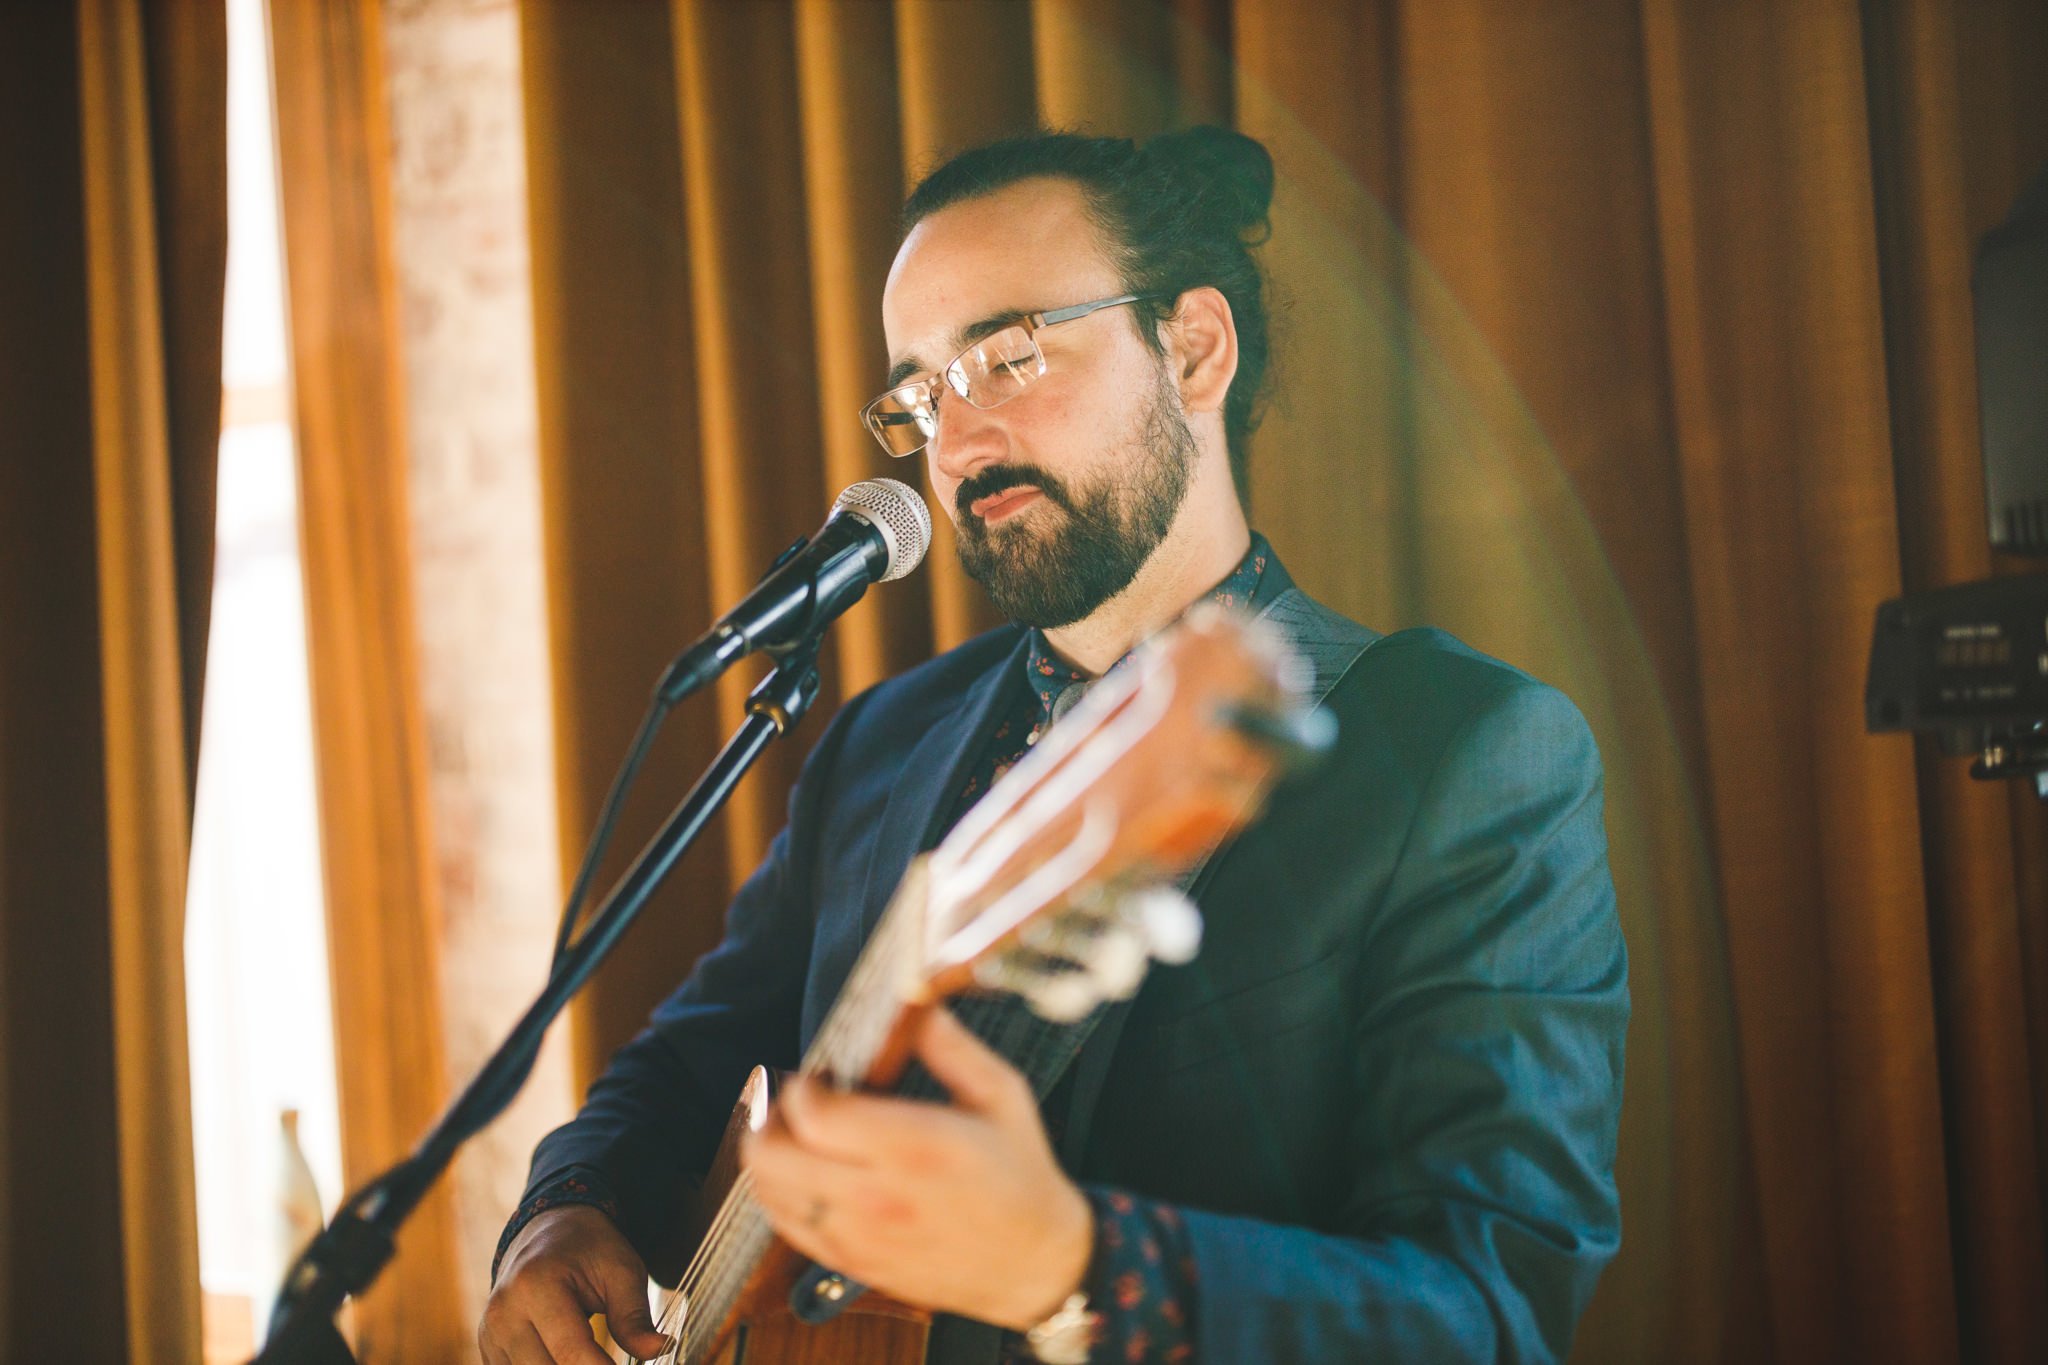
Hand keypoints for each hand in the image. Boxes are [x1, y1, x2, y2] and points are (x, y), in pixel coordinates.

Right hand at [478, 1204, 671, 1363]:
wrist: (547, 1230)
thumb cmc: (590, 1248)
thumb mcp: (622, 1270)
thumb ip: (634, 1316)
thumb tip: (660, 1349)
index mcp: (536, 1285)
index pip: (571, 1352)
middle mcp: (503, 1312)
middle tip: (614, 1362)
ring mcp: (489, 1333)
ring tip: (593, 1356)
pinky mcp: (488, 1348)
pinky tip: (567, 1360)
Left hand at [742, 1007, 1093, 1329]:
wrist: (1034, 1262)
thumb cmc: (1020, 1173)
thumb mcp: (1002, 1094)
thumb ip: (950, 1045)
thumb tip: (914, 1003)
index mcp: (912, 1147)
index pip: (811, 1114)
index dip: (800, 1085)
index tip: (819, 1074)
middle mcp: (876, 1196)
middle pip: (770, 1155)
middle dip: (771, 1115)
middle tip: (799, 1099)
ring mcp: (858, 1237)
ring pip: (767, 1192)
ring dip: (771, 1155)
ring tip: (800, 1134)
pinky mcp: (852, 1264)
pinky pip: (785, 1226)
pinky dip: (780, 1194)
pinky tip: (808, 1173)